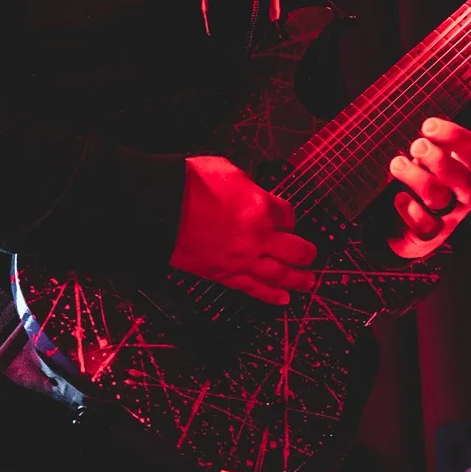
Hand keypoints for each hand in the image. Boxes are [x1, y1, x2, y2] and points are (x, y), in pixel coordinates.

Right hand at [172, 154, 317, 304]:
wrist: (159, 206)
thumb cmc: (188, 183)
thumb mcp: (228, 171)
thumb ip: (248, 187)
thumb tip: (254, 195)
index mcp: (260, 206)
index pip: (288, 215)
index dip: (289, 217)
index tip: (287, 219)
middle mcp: (256, 235)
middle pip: (294, 249)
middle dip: (306, 252)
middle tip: (311, 254)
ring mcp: (241, 258)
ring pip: (280, 274)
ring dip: (298, 280)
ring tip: (309, 282)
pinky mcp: (223, 273)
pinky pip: (253, 288)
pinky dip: (270, 296)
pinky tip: (283, 300)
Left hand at [387, 116, 470, 257]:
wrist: (410, 228)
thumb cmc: (422, 184)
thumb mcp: (428, 162)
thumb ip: (427, 146)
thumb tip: (411, 125)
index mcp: (467, 168)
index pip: (469, 147)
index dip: (451, 134)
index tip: (427, 126)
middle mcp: (464, 193)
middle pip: (459, 176)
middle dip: (437, 159)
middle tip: (416, 146)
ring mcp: (450, 216)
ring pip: (439, 197)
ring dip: (417, 178)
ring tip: (397, 165)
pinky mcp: (432, 235)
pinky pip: (425, 225)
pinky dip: (412, 211)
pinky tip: (400, 198)